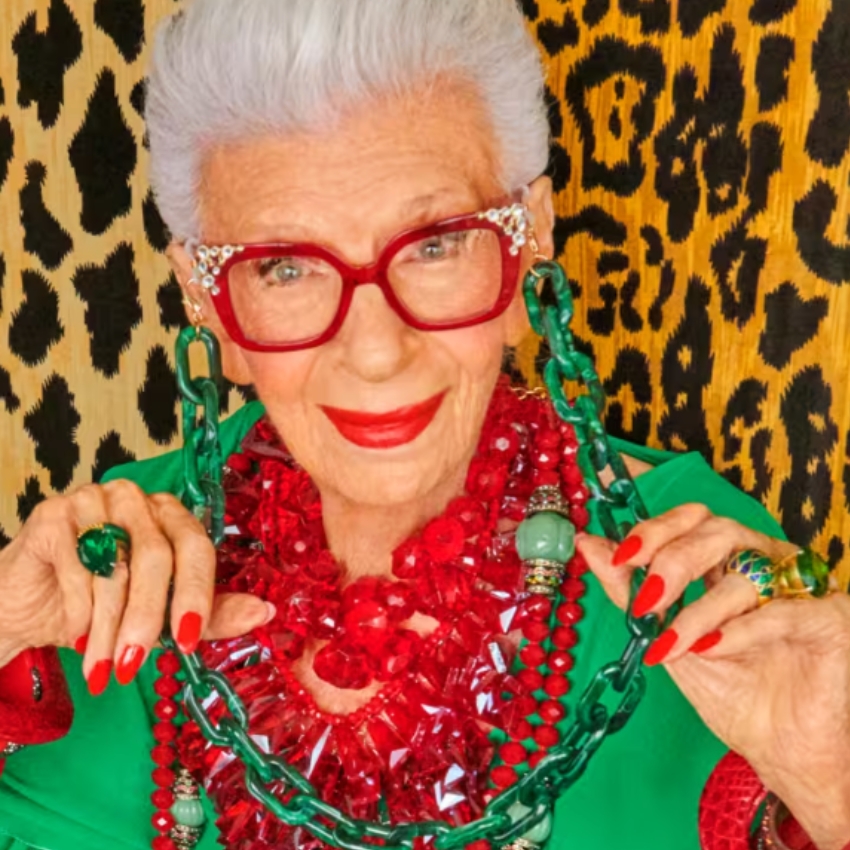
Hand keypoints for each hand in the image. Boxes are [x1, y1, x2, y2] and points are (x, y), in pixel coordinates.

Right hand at [0, 480, 272, 692]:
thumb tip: (264, 612)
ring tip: (103, 668)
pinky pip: (74, 564)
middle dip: (147, 617)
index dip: (196, 593)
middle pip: (156, 555)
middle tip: (135, 664)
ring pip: (114, 566)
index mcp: (171, 516)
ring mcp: (94, 500)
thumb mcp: (159, 614)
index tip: (189, 640)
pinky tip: (75, 636)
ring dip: (107, 627)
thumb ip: (209, 613)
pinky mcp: (53, 514)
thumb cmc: (103, 604)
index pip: (197, 545)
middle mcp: (137, 500)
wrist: (31, 603)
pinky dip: (77, 610)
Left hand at [578, 504, 849, 849]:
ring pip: (744, 571)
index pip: (691, 519)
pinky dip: (738, 630)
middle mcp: (766, 562)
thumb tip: (588, 546)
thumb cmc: (730, 690)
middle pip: (717, 530)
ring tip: (672, 645)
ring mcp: (800, 587)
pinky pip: (781, 611)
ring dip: (698, 610)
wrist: (781, 751)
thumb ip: (631, 591)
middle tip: (646, 600)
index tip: (619, 554)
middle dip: (672, 560)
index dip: (654, 526)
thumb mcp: (668, 638)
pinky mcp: (831, 618)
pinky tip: (711, 650)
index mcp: (729, 560)